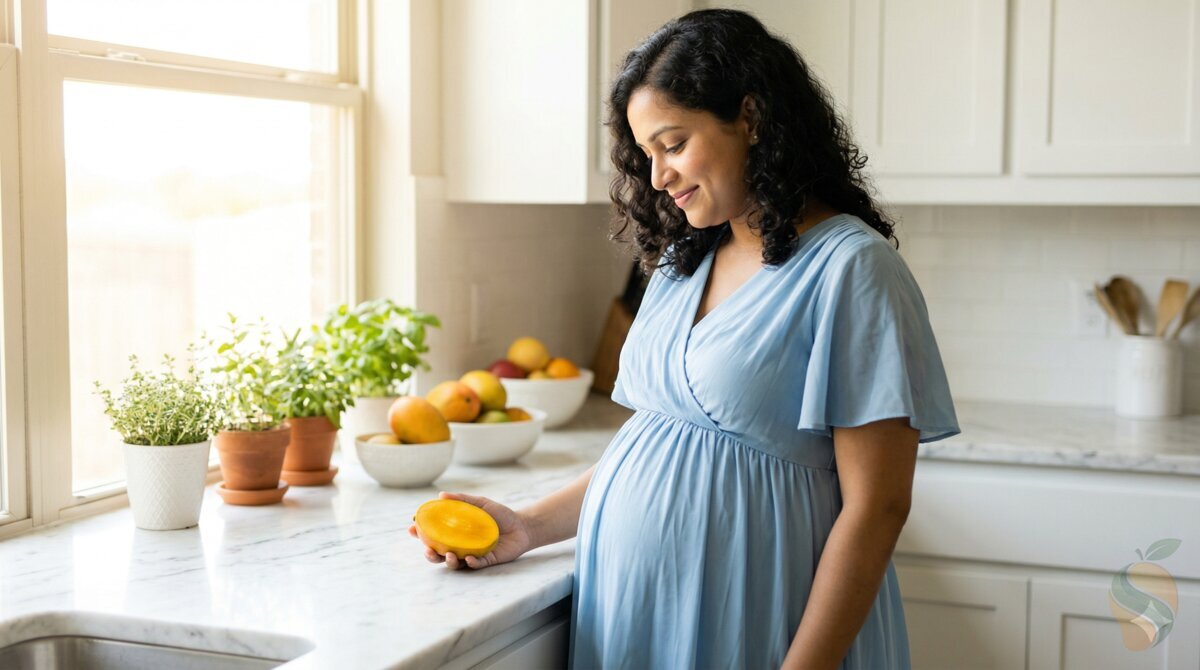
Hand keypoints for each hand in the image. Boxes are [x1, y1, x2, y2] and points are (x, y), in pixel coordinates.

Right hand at [409, 491, 534, 569]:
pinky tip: (469, 558)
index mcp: (456, 533)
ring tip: (449, 555)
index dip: (420, 534)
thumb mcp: (481, 503)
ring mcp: (472, 555)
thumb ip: (462, 500)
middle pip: (439, 554)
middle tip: (427, 550)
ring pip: (454, 564)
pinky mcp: (486, 562)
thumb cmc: (500, 515)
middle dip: (430, 554)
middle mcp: (461, 546)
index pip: (433, 535)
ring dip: (449, 561)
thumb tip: (441, 494)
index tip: (411, 529)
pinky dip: (471, 562)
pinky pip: (475, 565)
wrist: (522, 526)